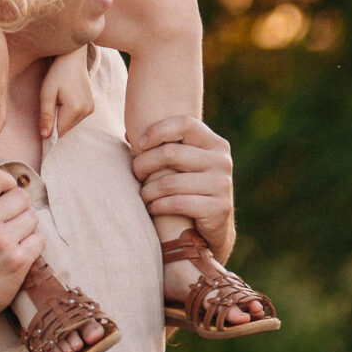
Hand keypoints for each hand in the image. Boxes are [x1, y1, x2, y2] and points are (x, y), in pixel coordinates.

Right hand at [0, 168, 42, 330]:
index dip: (7, 183)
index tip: (6, 194)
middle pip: (21, 197)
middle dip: (18, 207)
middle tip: (12, 219)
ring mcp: (0, 243)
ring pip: (32, 217)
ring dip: (26, 227)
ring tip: (15, 237)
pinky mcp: (16, 262)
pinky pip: (39, 240)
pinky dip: (33, 245)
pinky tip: (20, 251)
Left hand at [38, 47, 96, 138]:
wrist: (73, 58)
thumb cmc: (57, 74)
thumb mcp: (46, 94)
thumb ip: (46, 116)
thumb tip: (45, 136)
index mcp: (75, 108)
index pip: (60, 132)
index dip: (49, 127)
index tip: (44, 115)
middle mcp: (87, 111)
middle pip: (65, 129)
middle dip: (56, 121)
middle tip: (52, 102)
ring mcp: (91, 109)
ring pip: (71, 124)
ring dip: (62, 117)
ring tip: (60, 99)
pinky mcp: (91, 106)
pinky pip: (76, 118)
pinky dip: (69, 113)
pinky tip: (67, 98)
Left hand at [130, 117, 235, 260]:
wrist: (215, 227)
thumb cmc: (190, 189)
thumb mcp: (186, 164)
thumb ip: (166, 146)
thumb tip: (128, 133)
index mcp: (215, 144)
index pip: (185, 124)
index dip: (158, 131)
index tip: (139, 144)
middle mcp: (222, 161)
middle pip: (171, 153)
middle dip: (144, 164)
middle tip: (136, 174)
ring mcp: (222, 184)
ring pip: (170, 182)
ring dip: (148, 191)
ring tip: (143, 195)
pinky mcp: (219, 208)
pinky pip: (178, 203)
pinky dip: (158, 206)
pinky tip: (152, 208)